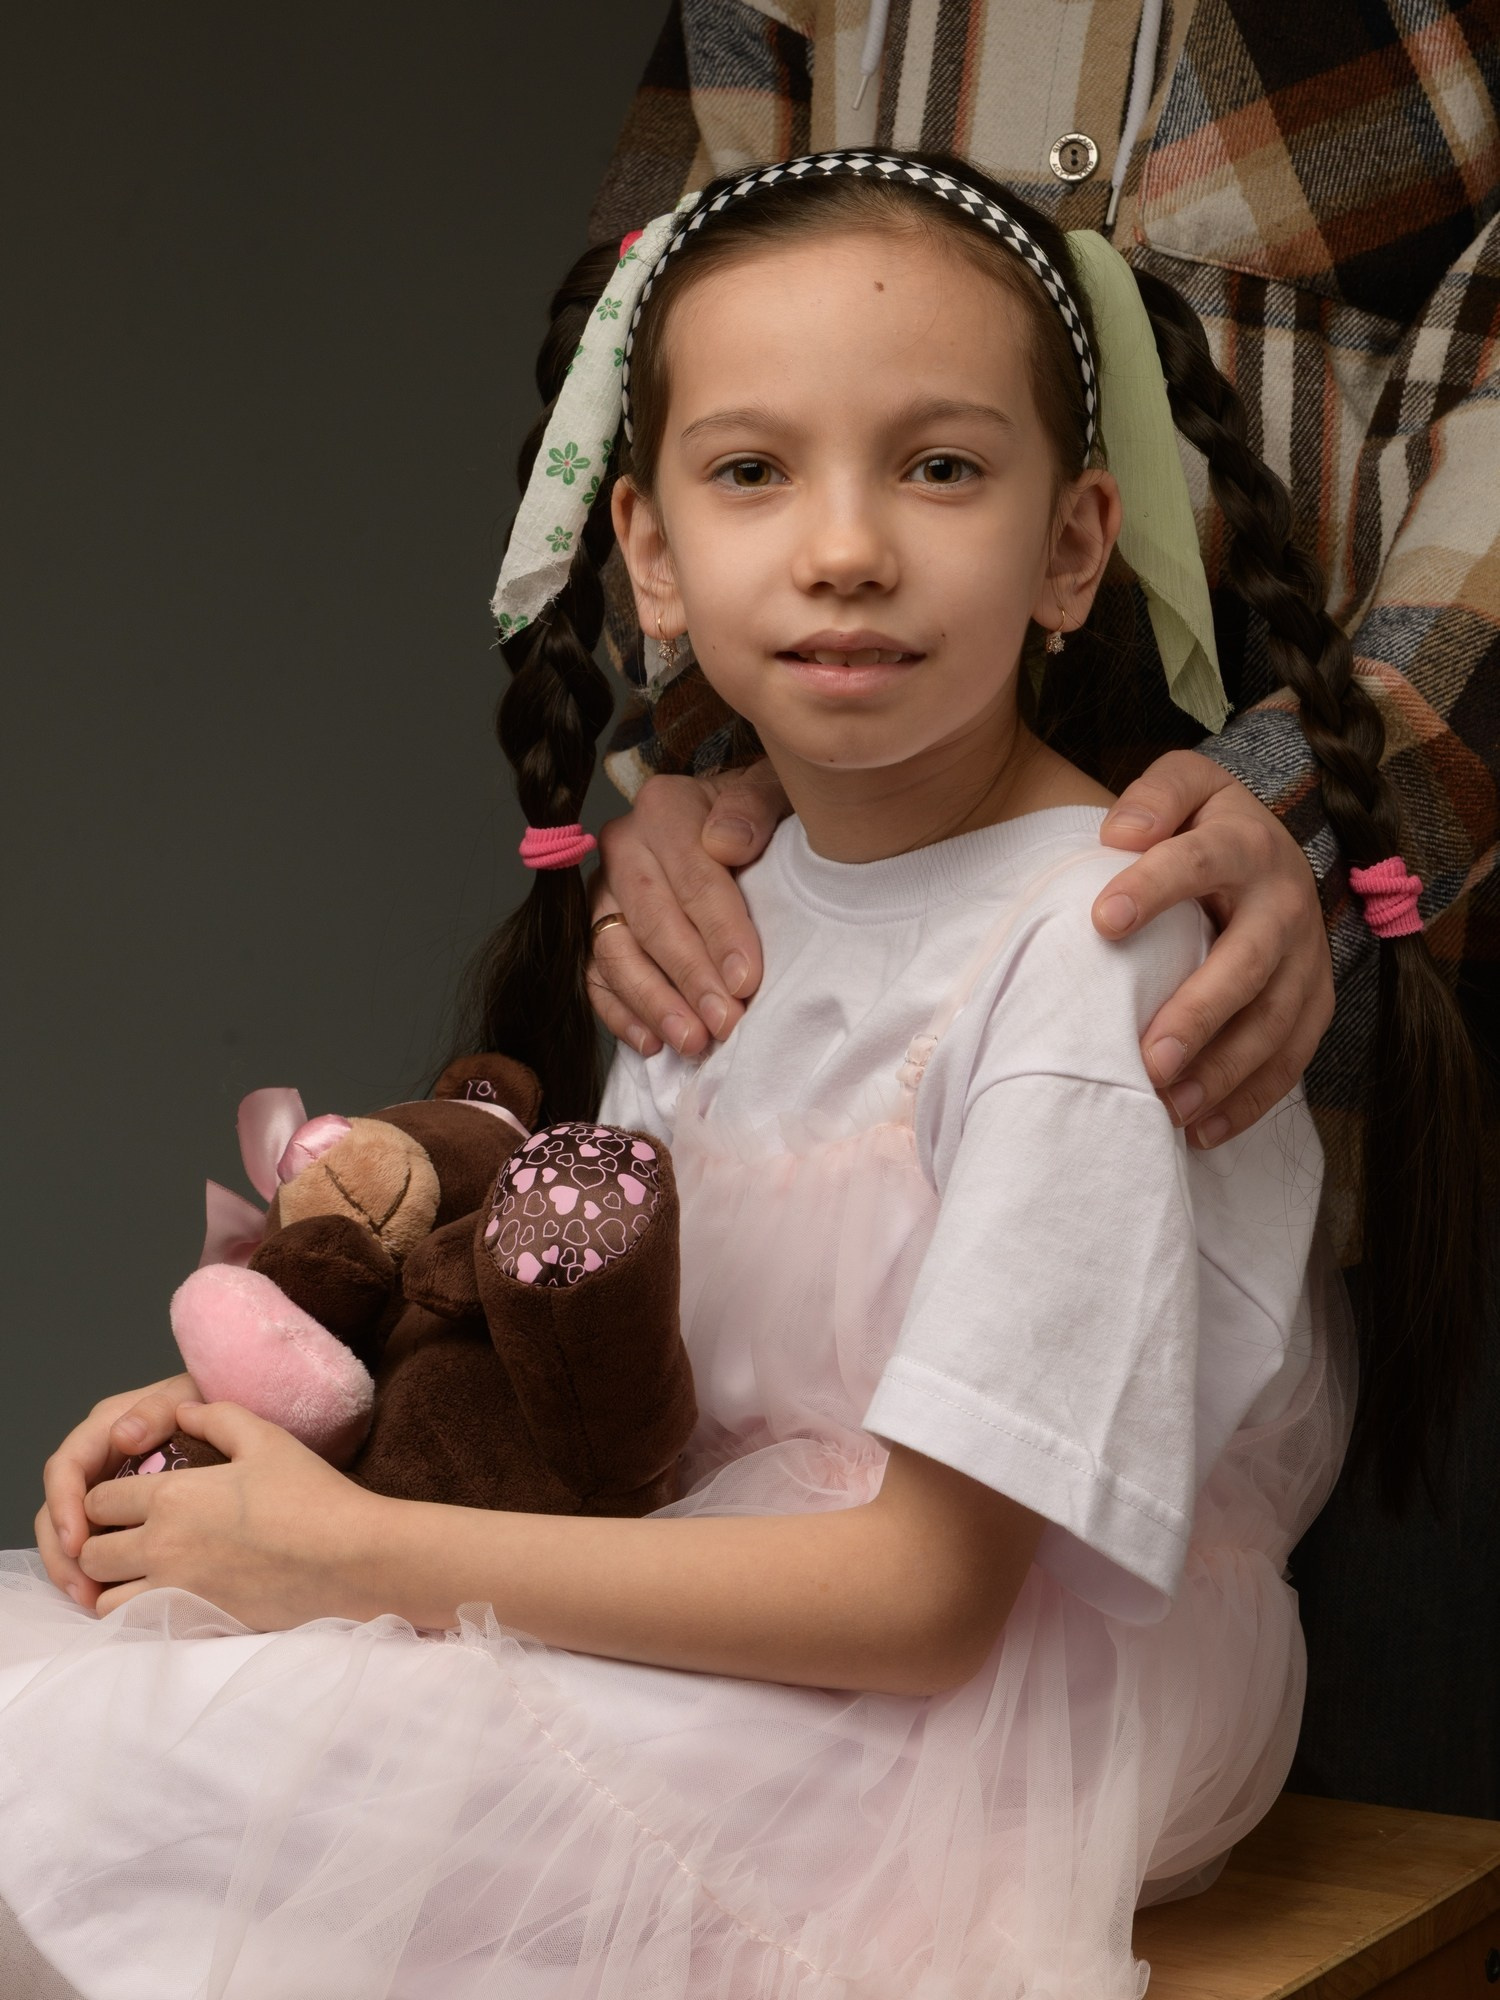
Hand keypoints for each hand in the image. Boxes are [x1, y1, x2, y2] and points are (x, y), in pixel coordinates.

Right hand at [37, 1371, 199, 1609]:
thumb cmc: (215, 1406)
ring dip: (76, 1571)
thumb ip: (157, 1410)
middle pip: (60, 1511)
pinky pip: (104, 1548)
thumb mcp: (189, 1396)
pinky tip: (113, 1599)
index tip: (77, 1541)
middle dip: (63, 1552)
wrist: (248, 1427)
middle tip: (81, 1587)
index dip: (64, 1505)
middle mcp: (102, 1462)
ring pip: (75, 1537)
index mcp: (108, 1428)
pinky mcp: (126, 1518)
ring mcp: (113, 1492)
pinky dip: (102, 1575)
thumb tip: (122, 1435)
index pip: (67, 1467)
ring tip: (92, 1601)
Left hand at [77, 1400, 382, 1627]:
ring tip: (144, 1570)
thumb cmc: (311, 1494)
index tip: (126, 1499)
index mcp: (173, 1495)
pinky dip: (138, 1611)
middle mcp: (162, 1544)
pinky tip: (167, 1594)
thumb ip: (215, 1417)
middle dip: (100, 1541)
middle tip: (129, 1536)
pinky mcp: (195, 1621)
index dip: (104, 1498)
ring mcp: (176, 1589)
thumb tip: (183, 1412)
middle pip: (92, 1551)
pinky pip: (138, 1624)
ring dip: (115, 1583)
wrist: (350, 1558)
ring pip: (105, 1596)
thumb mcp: (266, 1438)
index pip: (99, 1499)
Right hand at [587, 761, 789, 1056]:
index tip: (747, 981)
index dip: (721, 933)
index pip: (694, 878)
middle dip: (690, 978)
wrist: (732, 824)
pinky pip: (595, 977)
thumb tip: (727, 842)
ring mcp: (602, 891)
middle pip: (652, 920)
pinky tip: (654, 1043)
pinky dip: (621, 1014)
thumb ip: (754, 809)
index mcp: (664, 809)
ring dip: (654, 1003)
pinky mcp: (593, 929)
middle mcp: (622, 846)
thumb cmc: (759, 819)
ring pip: (615, 953)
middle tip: (724, 1023)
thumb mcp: (774, 794)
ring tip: (692, 1041)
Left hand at [1092, 751, 1332, 1146]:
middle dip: (1200, 1014)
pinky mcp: (1312, 1002)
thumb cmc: (1204, 824)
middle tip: (1149, 1059)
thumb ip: (1155, 796)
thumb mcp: (1185, 785)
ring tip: (1168, 1109)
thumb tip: (1119, 832)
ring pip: (1274, 1023)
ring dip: (1223, 1072)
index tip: (1102, 920)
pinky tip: (1200, 1131)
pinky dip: (1249, 1101)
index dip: (1154, 888)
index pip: (1199, 862)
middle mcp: (1284, 904)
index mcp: (1245, 845)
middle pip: (1247, 964)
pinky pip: (1290, 1059)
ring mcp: (1306, 959)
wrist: (1270, 849)